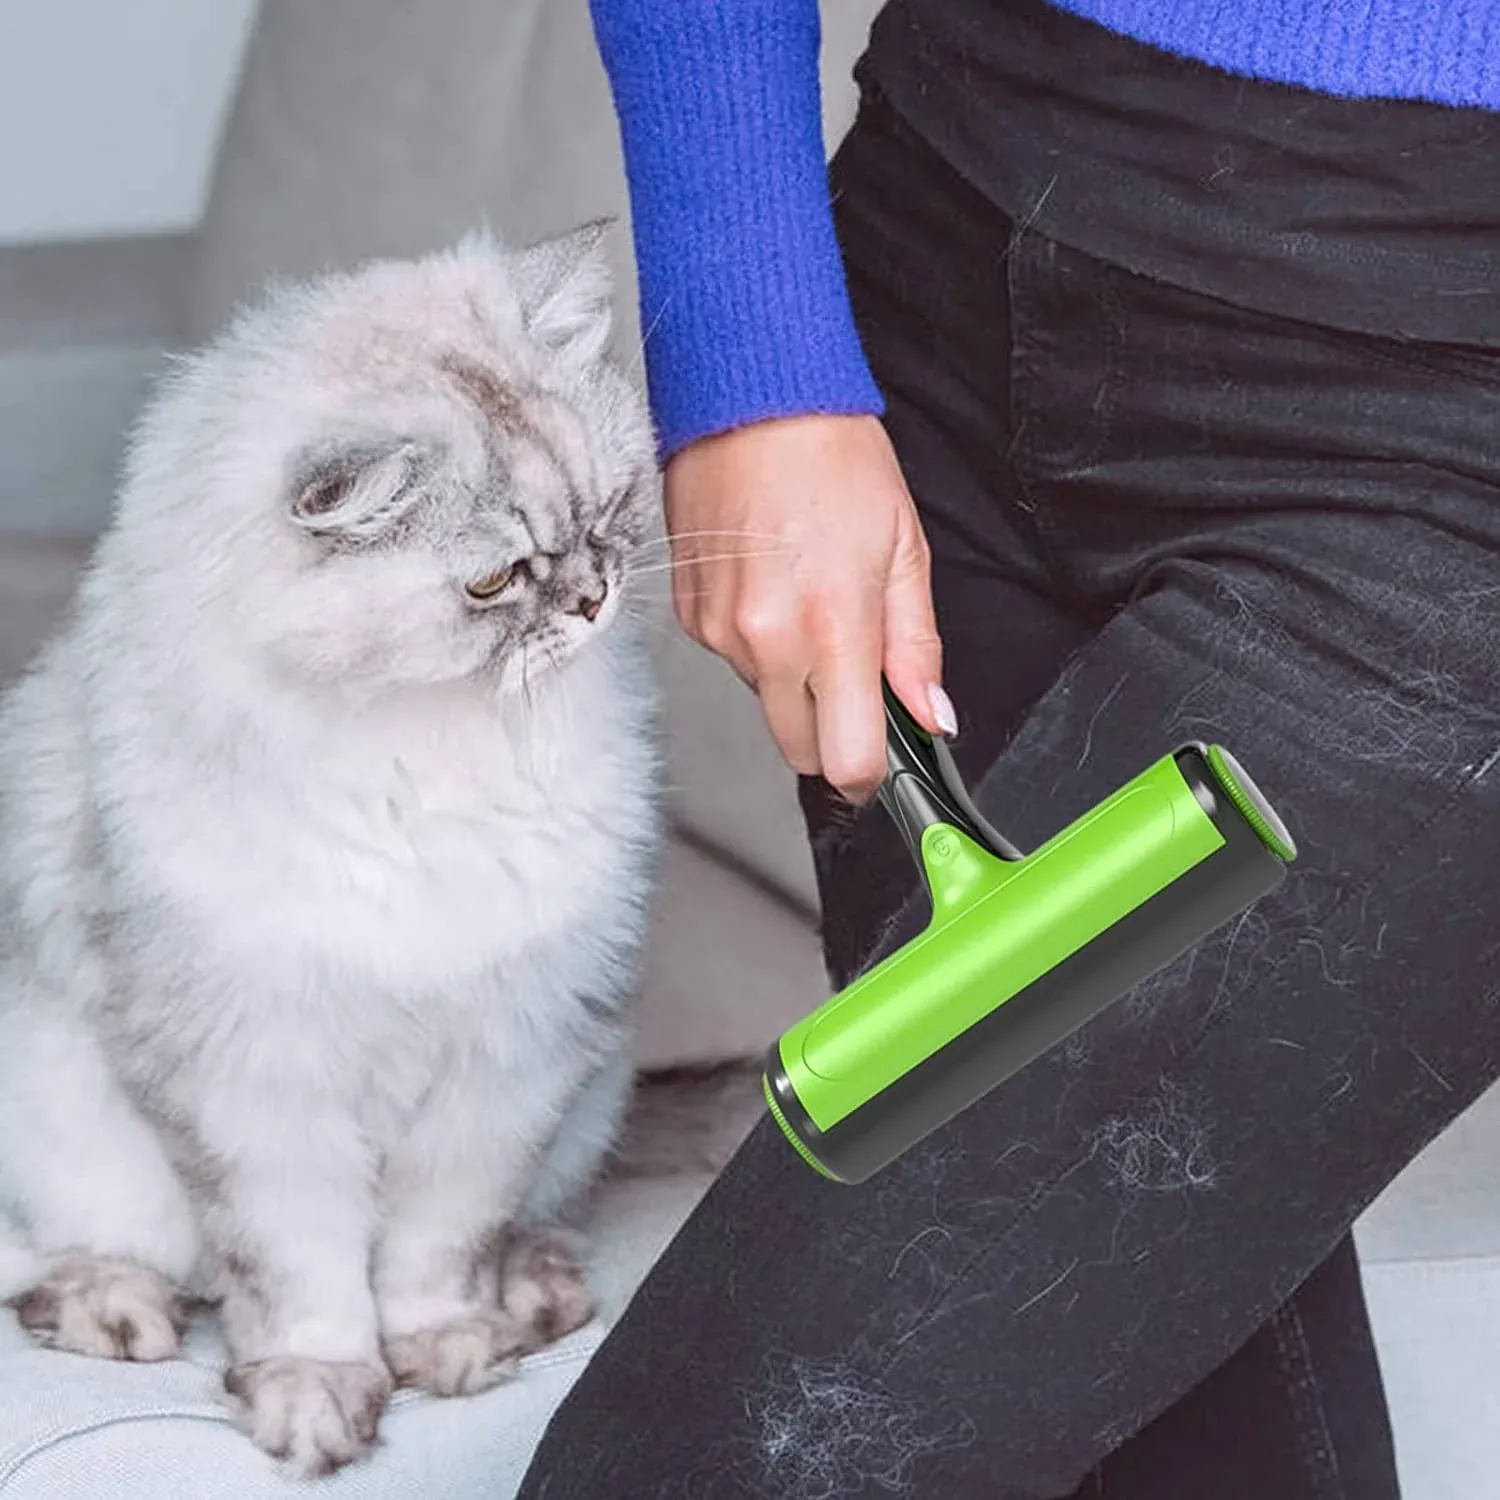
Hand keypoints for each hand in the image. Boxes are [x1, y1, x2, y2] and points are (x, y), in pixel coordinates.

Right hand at [662, 413, 954, 803]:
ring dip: (789, 677)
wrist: (752, 400)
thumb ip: (916, 648)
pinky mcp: (690, 617)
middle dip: (829, 731)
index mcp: (833, 628)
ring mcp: (720, 632)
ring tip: (806, 597)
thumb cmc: (832, 460)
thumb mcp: (904, 550)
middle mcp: (767, 641)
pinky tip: (769, 583)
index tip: (879, 767)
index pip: (847, 758)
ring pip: (764, 701)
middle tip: (850, 673)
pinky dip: (754, 642)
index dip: (869, 775)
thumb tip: (930, 715)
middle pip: (799, 749)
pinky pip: (730, 660)